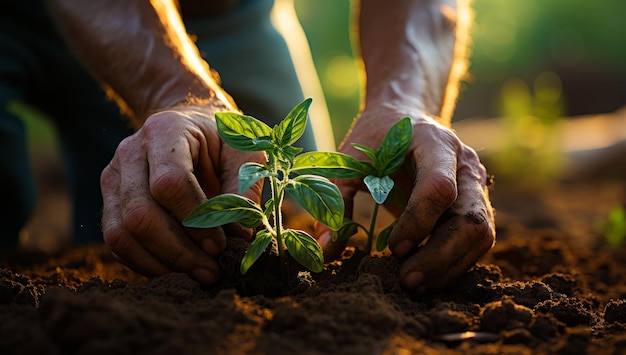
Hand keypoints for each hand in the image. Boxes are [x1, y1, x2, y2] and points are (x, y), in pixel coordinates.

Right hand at [100, 102, 264, 284]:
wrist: (190, 124)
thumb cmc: (222, 140)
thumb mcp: (245, 151)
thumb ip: (246, 186)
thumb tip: (242, 234)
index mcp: (165, 131)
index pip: (169, 183)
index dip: (195, 221)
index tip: (220, 245)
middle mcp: (130, 152)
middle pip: (140, 214)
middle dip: (178, 251)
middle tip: (212, 271)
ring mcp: (114, 177)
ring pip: (121, 233)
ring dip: (161, 263)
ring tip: (198, 274)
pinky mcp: (110, 201)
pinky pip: (117, 242)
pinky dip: (146, 263)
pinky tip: (177, 269)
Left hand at [317, 107, 494, 293]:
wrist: (405, 117)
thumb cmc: (376, 138)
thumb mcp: (349, 160)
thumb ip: (336, 200)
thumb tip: (324, 250)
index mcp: (436, 144)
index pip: (439, 187)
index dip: (418, 221)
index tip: (393, 248)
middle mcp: (465, 165)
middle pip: (470, 220)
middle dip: (438, 257)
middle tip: (406, 281)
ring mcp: (476, 186)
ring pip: (479, 236)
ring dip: (449, 267)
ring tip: (413, 284)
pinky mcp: (475, 205)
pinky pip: (476, 242)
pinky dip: (453, 264)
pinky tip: (425, 276)